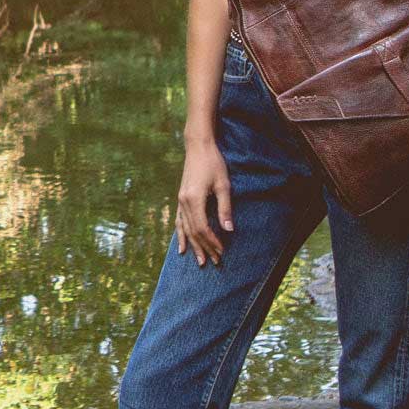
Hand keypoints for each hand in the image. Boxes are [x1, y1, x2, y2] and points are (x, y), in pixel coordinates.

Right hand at [176, 138, 232, 266]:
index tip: (222, 250)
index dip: (212, 241)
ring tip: (200, 261)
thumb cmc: (213, 163)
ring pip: (185, 229)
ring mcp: (180, 201)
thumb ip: (225, 208)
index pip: (202, 228)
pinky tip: (182, 248)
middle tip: (215, 261)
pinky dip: (181, 236)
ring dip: (194, 246)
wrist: (198, 147)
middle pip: (194, 232)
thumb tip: (229, 229)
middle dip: (205, 248)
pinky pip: (179, 222)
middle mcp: (183, 202)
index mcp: (193, 199)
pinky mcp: (181, 199)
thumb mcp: (223, 185)